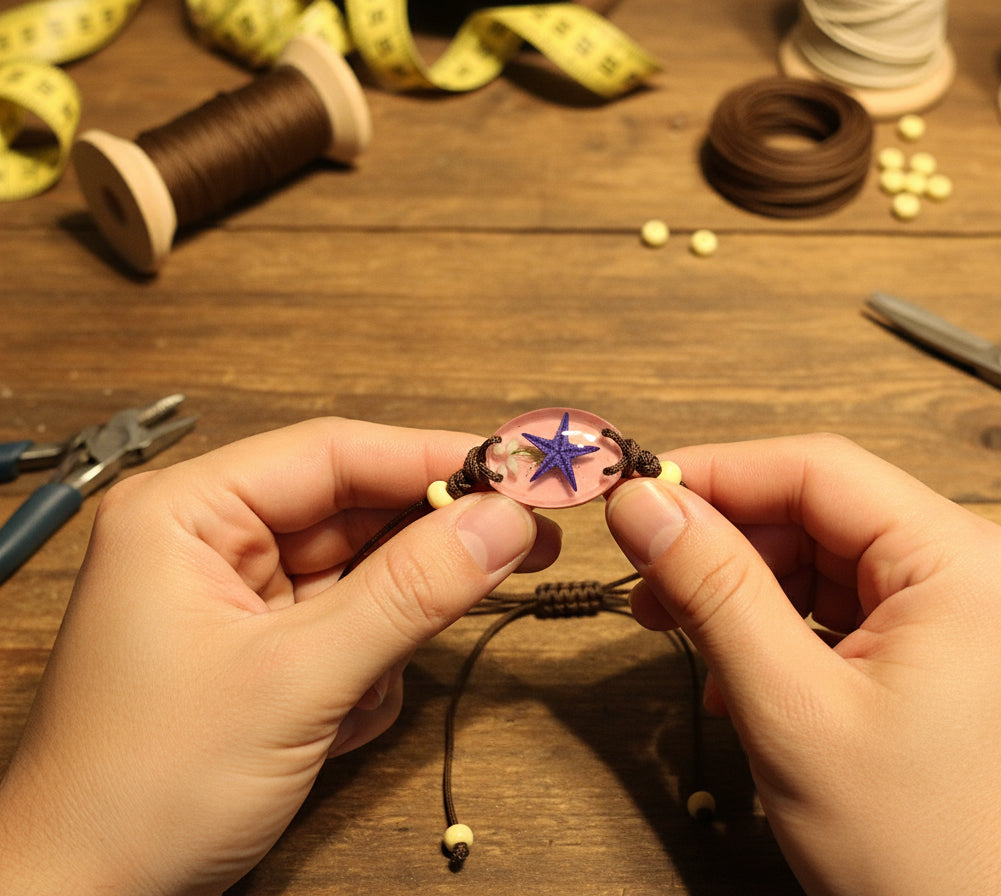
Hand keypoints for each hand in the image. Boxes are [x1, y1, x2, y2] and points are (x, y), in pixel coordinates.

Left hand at [0, 418, 558, 895]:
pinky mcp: (263, 647)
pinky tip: (331, 725)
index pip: (335, 455)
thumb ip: (410, 594)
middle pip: (357, 512)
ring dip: (389, 635)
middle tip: (519, 549)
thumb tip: (504, 523)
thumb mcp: (296, 681)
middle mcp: (213, 542)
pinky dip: (367, 674)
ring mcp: (239, 598)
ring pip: (364, 577)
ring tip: (359, 693)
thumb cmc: (141, 789)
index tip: (520, 474)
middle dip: (425, 551)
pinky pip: (352, 628)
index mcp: (188, 514)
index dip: (435, 459)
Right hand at [605, 434, 1000, 895]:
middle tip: (649, 575)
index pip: (818, 470)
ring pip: (830, 565)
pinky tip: (743, 673)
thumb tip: (648, 505)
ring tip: (686, 633)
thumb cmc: (924, 855)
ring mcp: (972, 619)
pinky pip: (853, 612)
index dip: (715, 474)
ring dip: (749, 592)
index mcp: (967, 565)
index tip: (638, 495)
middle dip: (727, 543)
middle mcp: (983, 576)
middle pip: (823, 514)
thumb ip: (713, 590)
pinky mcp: (954, 659)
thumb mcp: (791, 709)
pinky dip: (788, 631)